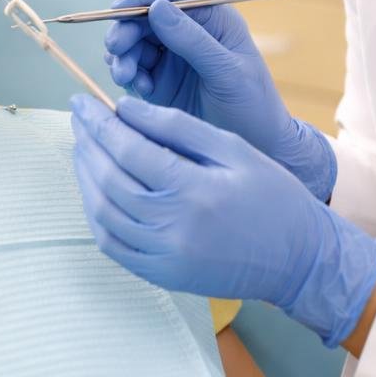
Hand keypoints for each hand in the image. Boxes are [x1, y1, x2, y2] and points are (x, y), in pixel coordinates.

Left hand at [69, 94, 375, 348]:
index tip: (82, 100)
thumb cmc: (272, 195)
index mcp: (195, 190)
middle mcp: (175, 227)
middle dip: (87, 145)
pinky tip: (94, 189)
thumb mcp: (233, 148)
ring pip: (103, 213)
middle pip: (110, 180)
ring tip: (82, 148)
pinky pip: (113, 245)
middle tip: (77, 119)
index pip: (129, 149)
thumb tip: (126, 107)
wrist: (298, 259)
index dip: (99, 123)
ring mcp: (165, 257)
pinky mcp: (162, 276)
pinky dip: (95, 214)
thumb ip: (178, 126)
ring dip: (85, 177)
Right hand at [103, 0, 336, 201]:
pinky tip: (138, 90)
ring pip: (133, 43)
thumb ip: (194, 41)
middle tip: (115, 49)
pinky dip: (127, 75)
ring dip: (122, 56)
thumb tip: (156, 7)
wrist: (257, 148)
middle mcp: (188, 33)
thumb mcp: (228, 72)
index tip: (118, 9)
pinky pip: (132, 69)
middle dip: (125, 30)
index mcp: (212, 19)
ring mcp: (171, 57)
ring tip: (125, 76)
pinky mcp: (158, 82)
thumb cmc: (253, 106)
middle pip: (144, 17)